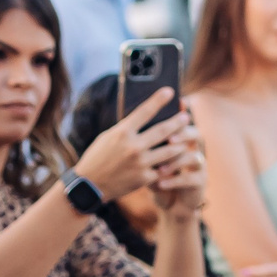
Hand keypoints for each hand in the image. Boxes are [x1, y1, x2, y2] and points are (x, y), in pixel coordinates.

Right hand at [73, 90, 203, 206]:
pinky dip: (172, 164)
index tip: (170, 91)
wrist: (90, 185)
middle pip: (163, 130)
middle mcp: (133, 146)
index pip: (144, 112)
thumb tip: (147, 118)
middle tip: (187, 117)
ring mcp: (141, 163)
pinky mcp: (145, 178)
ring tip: (187, 139)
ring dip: (181, 144)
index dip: (158, 100)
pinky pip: (164, 168)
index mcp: (121, 133)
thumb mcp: (108, 138)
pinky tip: (178, 161)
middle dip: (178, 122)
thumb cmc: (98, 157)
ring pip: (171, 150)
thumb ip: (127, 129)